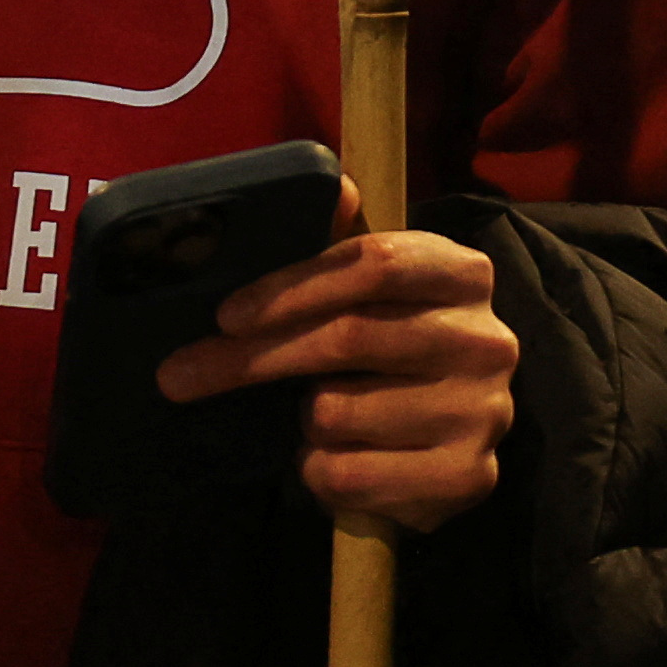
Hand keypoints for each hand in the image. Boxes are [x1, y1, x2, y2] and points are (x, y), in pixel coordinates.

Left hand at [165, 199, 517, 537]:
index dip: (291, 287)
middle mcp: (486, 340)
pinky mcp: (467, 478)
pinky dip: (318, 472)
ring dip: (302, 419)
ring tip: (314, 417)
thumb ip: (342, 239)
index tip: (226, 315)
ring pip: (338, 413)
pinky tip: (330, 459)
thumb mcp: (372, 285)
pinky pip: (350, 477)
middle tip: (180, 374)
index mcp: (463, 272)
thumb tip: (332, 188)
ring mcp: (482, 413)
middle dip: (254, 358)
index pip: (373, 263)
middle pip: (349, 338)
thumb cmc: (392, 341)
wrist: (454, 431)